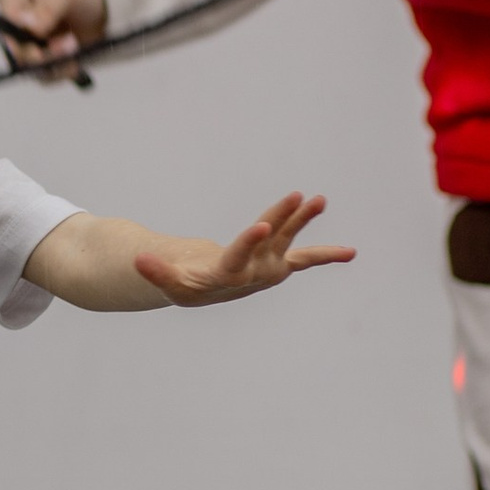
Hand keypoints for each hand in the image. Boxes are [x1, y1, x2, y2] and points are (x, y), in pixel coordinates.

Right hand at [0, 0, 107, 82]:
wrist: (100, 13)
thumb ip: (47, 6)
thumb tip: (27, 24)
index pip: (4, 14)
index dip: (17, 27)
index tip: (38, 29)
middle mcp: (13, 24)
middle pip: (14, 48)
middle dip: (40, 52)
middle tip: (68, 45)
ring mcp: (24, 46)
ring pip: (30, 66)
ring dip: (55, 61)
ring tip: (75, 46)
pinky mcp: (38, 64)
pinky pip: (45, 77)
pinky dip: (62, 70)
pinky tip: (74, 60)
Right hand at [133, 190, 355, 304]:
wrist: (208, 292)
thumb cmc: (186, 285)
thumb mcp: (170, 281)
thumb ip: (156, 272)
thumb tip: (138, 261)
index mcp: (228, 277)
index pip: (240, 258)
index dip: (250, 243)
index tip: (262, 226)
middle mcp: (254, 274)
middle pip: (270, 244)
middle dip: (285, 219)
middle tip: (300, 197)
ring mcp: (269, 268)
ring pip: (288, 240)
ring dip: (304, 218)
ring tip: (321, 198)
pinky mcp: (278, 263)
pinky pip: (306, 258)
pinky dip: (327, 255)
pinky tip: (351, 253)